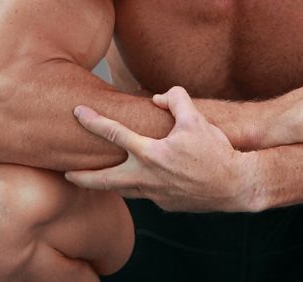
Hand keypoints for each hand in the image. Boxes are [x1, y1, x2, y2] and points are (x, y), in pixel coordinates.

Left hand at [64, 86, 256, 212]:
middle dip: (82, 177)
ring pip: (124, 190)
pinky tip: (145, 179)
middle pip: (104, 180)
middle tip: (66, 173)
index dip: (93, 121)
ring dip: (109, 184)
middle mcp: (147, 178)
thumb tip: (158, 97)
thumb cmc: (215, 151)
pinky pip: (148, 194)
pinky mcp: (166, 205)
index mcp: (150, 154)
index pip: (113, 134)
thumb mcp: (196, 118)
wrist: (236, 185)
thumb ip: (175, 100)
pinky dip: (141, 186)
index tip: (77, 112)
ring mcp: (155, 196)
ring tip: (95, 179)